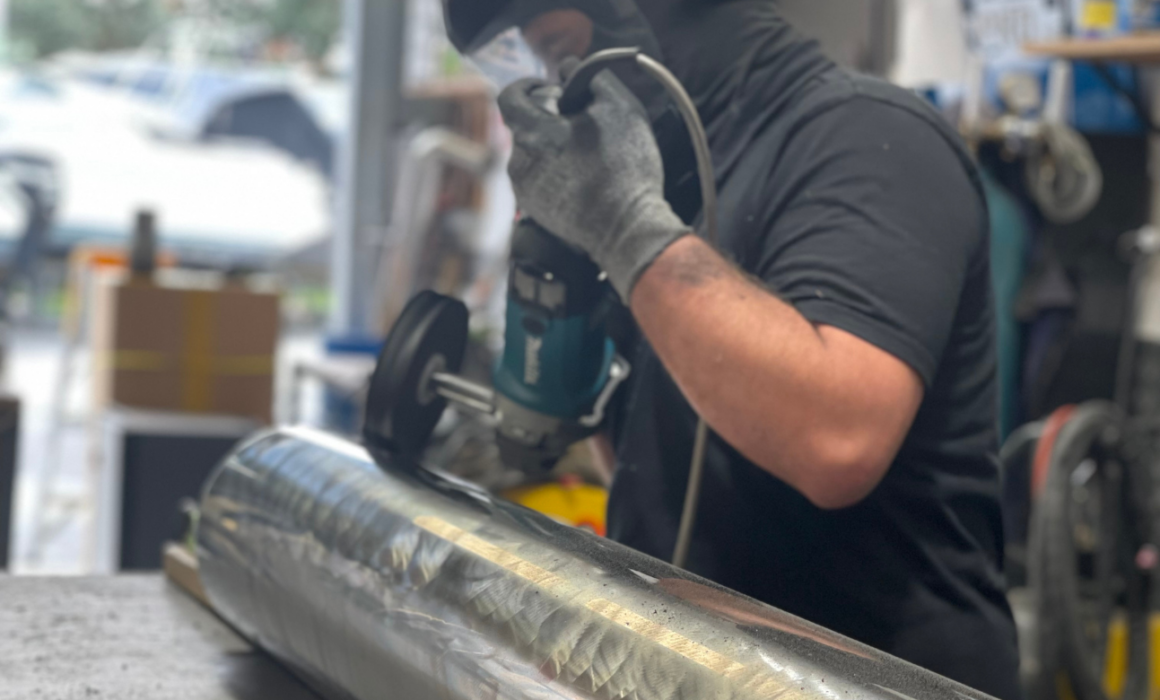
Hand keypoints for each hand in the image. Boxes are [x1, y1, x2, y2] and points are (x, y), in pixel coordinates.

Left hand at [498, 71, 689, 301]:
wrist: (627, 229)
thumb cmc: (626, 168)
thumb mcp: (620, 107)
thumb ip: (590, 78)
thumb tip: (568, 68)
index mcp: (533, 134)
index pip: (509, 97)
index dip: (528, 86)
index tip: (548, 90)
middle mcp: (519, 162)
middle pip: (524, 127)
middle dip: (548, 119)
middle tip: (582, 125)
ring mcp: (524, 191)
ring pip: (532, 154)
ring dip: (553, 148)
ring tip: (587, 156)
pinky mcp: (535, 212)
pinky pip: (538, 180)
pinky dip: (555, 173)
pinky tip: (583, 179)